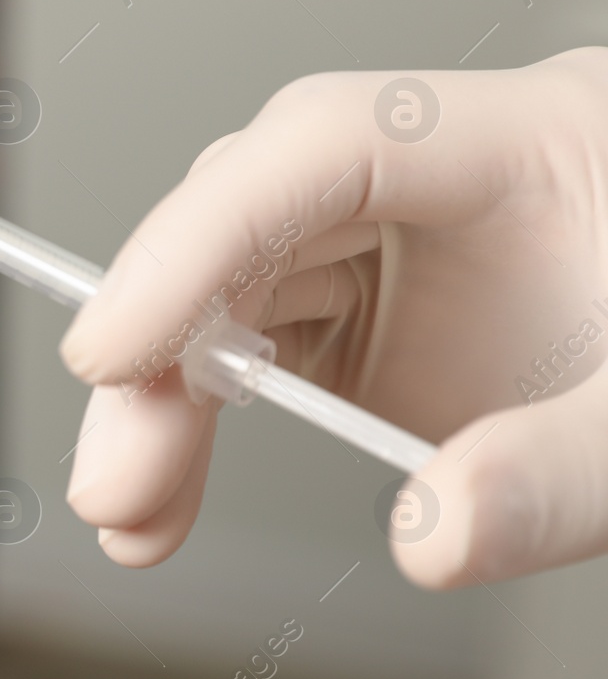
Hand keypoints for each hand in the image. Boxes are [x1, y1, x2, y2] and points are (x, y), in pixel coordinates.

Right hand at [59, 47, 607, 587]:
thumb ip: (565, 471)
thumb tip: (424, 537)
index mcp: (530, 142)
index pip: (325, 146)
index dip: (201, 234)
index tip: (115, 346)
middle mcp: (438, 184)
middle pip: (250, 224)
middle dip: (163, 351)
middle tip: (115, 479)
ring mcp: (402, 251)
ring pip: (233, 291)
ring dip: (163, 404)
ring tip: (130, 515)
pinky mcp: (380, 322)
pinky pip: (260, 352)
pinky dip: (201, 425)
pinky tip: (169, 493)